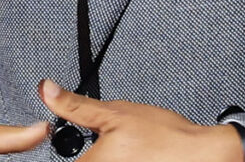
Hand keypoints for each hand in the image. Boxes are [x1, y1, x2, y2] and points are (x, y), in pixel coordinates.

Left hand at [39, 79, 243, 161]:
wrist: (198, 155)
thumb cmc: (162, 136)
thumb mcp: (114, 112)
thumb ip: (75, 106)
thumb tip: (47, 90)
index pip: (64, 158)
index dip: (69, 148)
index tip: (80, 141)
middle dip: (90, 152)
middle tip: (114, 143)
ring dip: (106, 156)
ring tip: (128, 149)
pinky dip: (119, 160)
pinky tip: (135, 156)